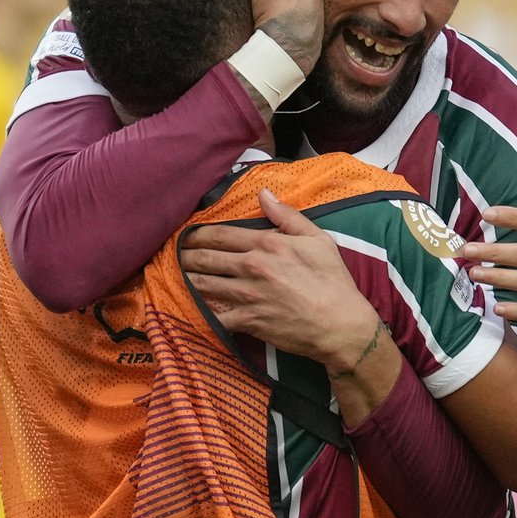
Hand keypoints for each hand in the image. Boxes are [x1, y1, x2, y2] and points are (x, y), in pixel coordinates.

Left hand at [180, 189, 380, 373]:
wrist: (340, 324)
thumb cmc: (333, 281)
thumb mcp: (318, 240)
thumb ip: (287, 216)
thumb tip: (263, 194)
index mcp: (267, 244)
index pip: (220, 234)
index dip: (198, 234)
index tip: (187, 235)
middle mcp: (252, 267)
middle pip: (206, 258)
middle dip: (186, 255)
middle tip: (176, 255)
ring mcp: (247, 295)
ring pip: (203, 285)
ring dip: (188, 279)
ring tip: (180, 275)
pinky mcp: (246, 321)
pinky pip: (214, 315)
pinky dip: (201, 311)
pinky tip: (193, 307)